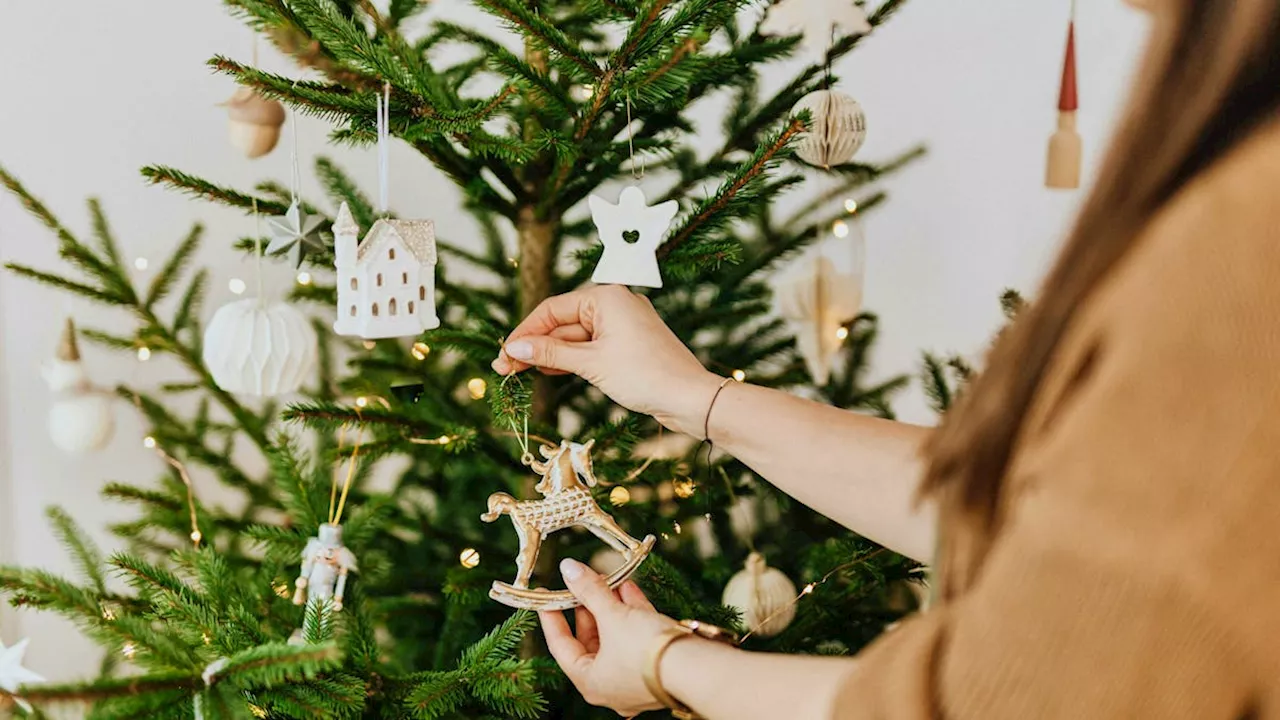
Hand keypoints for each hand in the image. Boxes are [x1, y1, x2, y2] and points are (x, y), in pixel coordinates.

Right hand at [492, 286, 720, 436]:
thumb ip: (550, 354)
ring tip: (518, 375)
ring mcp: (622, 325)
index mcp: (606, 297)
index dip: (524, 333)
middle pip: (561, 323)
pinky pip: (590, 348)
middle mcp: (614, 304)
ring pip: (574, 338)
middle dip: (533, 347)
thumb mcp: (591, 363)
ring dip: (548, 356)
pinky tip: (547, 373)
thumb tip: (514, 349)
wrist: (690, 399)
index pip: (552, 309)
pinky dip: (569, 360)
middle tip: (503, 370)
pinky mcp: (627, 345)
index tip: (503, 355)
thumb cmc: (646, 375)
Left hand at [540, 558, 676, 716]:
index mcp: (590, 682)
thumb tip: (568, 568)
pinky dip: (632, 614)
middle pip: (591, 640)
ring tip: (608, 579)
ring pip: (616, 637)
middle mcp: (611, 685)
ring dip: (611, 606)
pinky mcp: (657, 667)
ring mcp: (635, 678)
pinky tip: (630, 588)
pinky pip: (637, 638)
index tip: (547, 596)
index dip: (552, 617)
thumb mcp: (613, 615)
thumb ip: (589, 590)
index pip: (561, 646)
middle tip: (584, 581)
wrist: (696, 668)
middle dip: (589, 607)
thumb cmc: (646, 650)